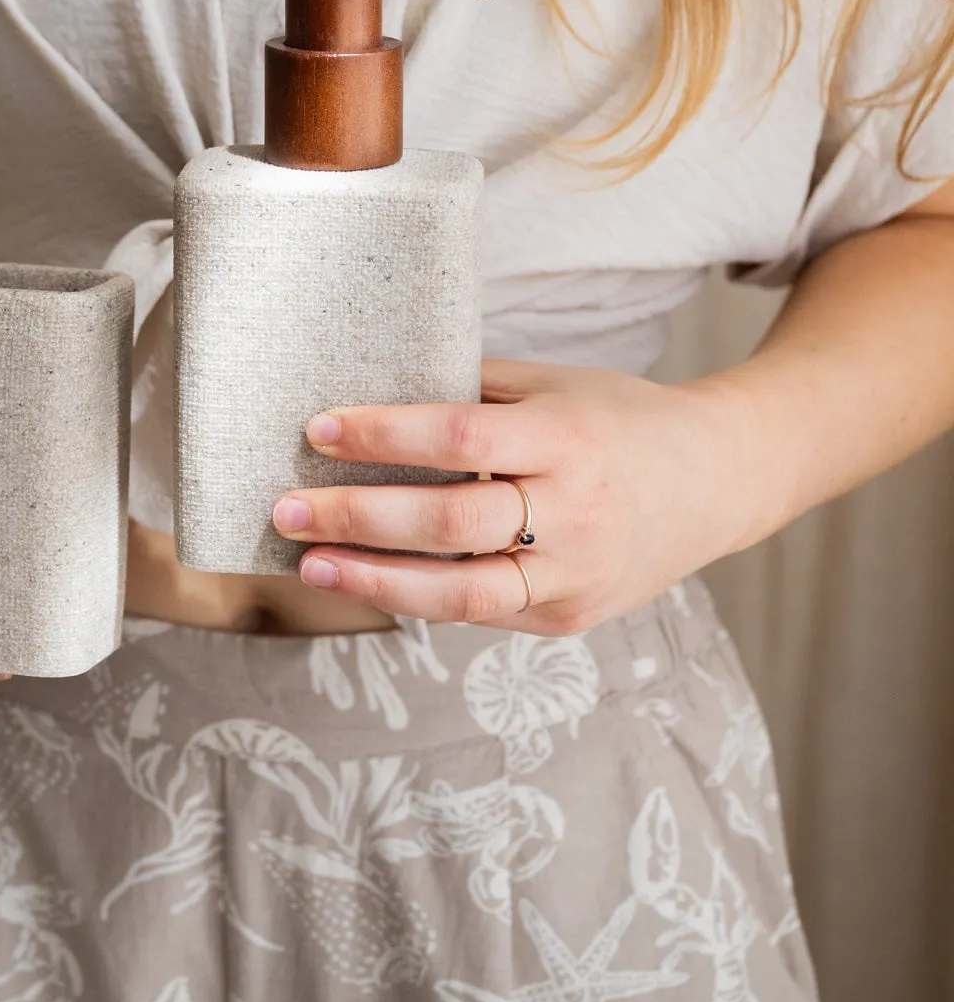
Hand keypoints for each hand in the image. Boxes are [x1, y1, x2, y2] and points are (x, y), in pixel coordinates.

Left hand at [270, 360, 763, 635]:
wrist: (716, 480)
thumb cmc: (616, 418)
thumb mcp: (553, 384)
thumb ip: (474, 393)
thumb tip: (371, 393)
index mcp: (566, 436)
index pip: (460, 438)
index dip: (384, 435)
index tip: (318, 428)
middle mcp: (574, 511)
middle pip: (449, 522)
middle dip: (357, 516)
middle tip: (284, 507)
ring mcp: (574, 575)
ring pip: (460, 592)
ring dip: (373, 580)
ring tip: (308, 564)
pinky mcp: (569, 617)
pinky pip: (481, 612)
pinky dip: (419, 598)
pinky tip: (366, 580)